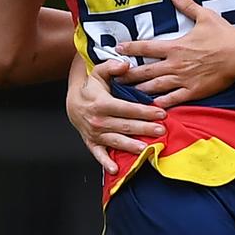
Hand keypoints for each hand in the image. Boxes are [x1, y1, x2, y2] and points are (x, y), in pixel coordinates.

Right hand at [66, 58, 165, 173]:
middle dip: (145, 129)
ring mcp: (94, 133)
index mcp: (102, 103)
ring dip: (131, 146)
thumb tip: (125, 65)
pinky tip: (115, 170)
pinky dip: (105, 162)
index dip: (145, 111)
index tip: (161, 113)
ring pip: (116, 141)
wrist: (73, 102)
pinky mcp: (91, 142)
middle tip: (161, 131)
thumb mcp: (99, 72)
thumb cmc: (91, 87)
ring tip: (146, 149)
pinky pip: (98, 154)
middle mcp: (98, 120)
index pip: (127, 109)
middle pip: (125, 126)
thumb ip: (112, 67)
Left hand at [116, 0, 234, 108]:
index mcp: (175, 47)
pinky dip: (159, 103)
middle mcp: (175, 64)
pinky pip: (172, 99)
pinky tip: (151, 105)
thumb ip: (187, 6)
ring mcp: (183, 80)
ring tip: (127, 93)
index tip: (117, 49)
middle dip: (128, 75)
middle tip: (114, 78)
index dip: (130, 47)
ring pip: (154, 87)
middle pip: (144, 71)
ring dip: (139, 89)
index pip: (146, 47)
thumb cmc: (224, 35)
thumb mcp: (205, 16)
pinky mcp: (193, 92)